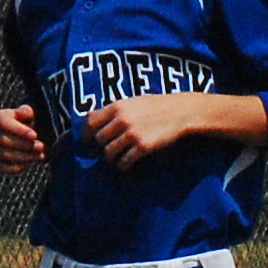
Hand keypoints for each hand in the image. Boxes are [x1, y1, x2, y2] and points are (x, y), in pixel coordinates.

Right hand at [0, 105, 45, 173]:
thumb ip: (26, 111)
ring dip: (24, 157)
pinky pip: (1, 167)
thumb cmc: (21, 123)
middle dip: (25, 145)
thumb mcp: (25, 115)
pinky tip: (28, 164)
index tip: (35, 136)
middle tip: (40, 147)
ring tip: (39, 155)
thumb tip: (27, 112)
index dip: (20, 130)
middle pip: (5, 140)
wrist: (13, 135)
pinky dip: (16, 167)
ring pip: (4, 155)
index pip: (5, 123)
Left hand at [81, 94, 211, 168]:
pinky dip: (122, 166)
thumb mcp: (133, 101)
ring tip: (117, 159)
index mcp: (118, 106)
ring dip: (111, 159)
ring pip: (109, 153)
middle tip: (107, 151)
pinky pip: (124, 162)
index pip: (91, 122)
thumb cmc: (156, 106)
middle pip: (99, 140)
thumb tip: (89, 118)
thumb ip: (114, 110)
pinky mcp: (143, 147)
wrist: (181, 111)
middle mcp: (122, 119)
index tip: (86, 142)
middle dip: (101, 147)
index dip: (85, 134)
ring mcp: (132, 134)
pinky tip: (127, 165)